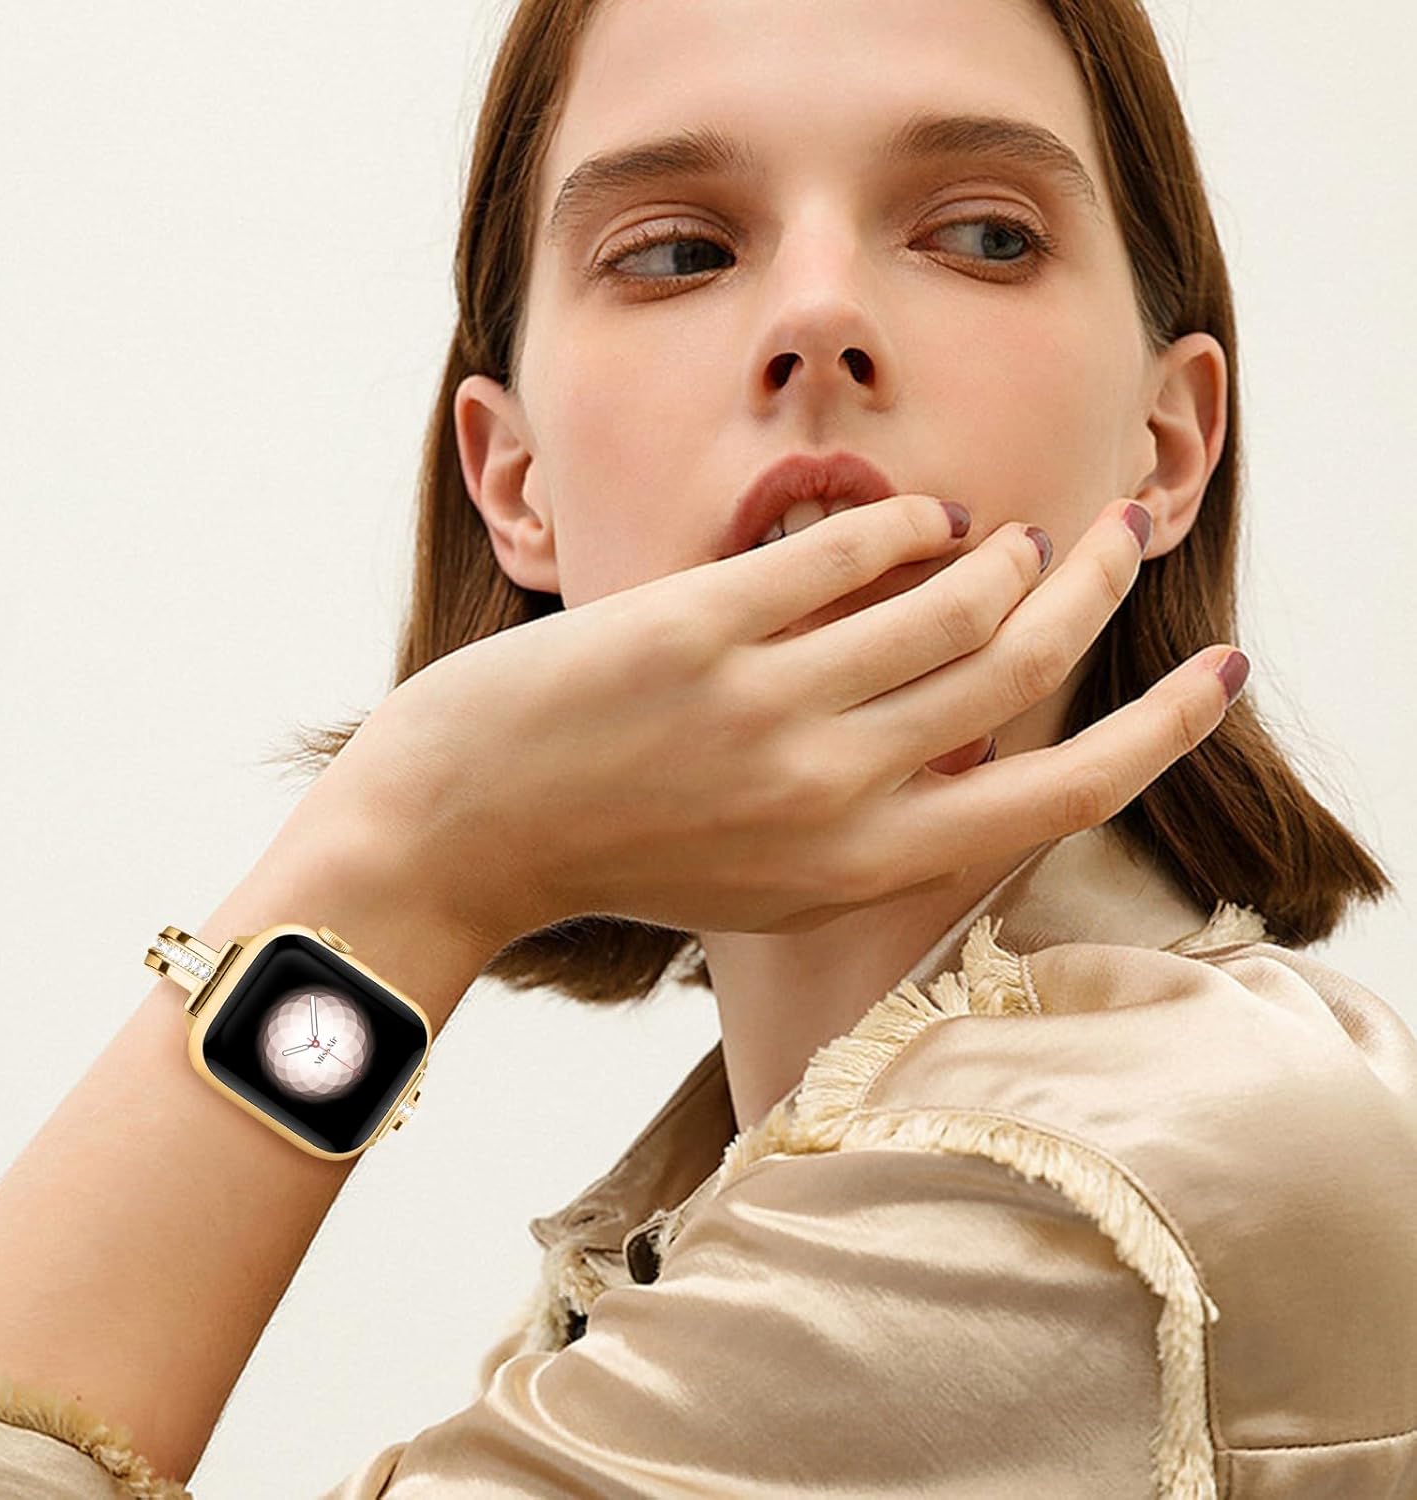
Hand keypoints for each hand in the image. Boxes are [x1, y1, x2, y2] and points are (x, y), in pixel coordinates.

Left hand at [323, 494, 1239, 946]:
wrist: (457, 834)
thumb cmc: (614, 852)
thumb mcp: (764, 873)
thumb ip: (872, 817)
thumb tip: (971, 716)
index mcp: (858, 867)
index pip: (1058, 798)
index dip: (1158, 732)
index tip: (1217, 674)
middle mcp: (833, 795)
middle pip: (1025, 667)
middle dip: (1100, 588)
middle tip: (1128, 530)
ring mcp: (767, 708)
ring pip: (952, 596)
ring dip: (1004, 547)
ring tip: (1011, 529)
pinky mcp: (699, 628)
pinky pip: (842, 549)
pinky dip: (896, 519)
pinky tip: (912, 514)